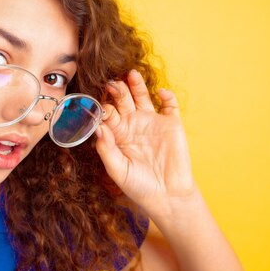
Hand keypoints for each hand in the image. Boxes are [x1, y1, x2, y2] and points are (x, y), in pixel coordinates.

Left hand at [95, 70, 197, 218]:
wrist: (167, 196)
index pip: (107, 113)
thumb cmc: (138, 186)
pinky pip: (170, 104)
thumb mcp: (117, 169)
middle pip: (122, 100)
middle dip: (116, 90)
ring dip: (137, 85)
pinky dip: (167, 95)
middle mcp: (133, 124)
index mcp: (117, 133)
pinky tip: (161, 92)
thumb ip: (106, 149)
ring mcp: (152, 122)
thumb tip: (98, 127)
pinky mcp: (172, 123)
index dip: (103, 106)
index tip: (99, 104)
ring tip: (131, 74)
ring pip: (143, 96)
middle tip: (111, 82)